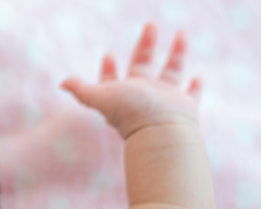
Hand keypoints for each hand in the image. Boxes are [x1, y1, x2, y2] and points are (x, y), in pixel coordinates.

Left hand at [61, 22, 201, 139]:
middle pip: (143, 67)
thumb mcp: (103, 96)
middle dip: (145, 46)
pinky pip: (191, 95)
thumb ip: (82, 90)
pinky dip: (195, 87)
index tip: (107, 55)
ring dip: (177, 54)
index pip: (111, 81)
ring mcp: (165, 101)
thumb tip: (62, 83)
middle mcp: (143, 98)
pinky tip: (198, 77)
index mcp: (122, 96)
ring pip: (172, 72)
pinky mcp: (184, 107)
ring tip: (182, 33)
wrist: (161, 131)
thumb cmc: (131, 113)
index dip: (107, 70)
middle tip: (150, 24)